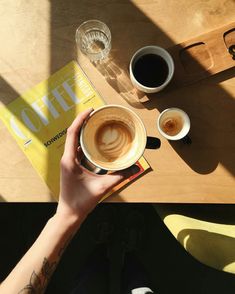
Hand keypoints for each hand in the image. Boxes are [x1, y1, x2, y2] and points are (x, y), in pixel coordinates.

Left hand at [56, 108, 136, 225]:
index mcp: (70, 160)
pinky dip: (84, 142)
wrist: (69, 214)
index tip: (90, 110)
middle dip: (83, 122)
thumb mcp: (102, 187)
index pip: (72, 133)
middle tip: (97, 114)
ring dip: (83, 131)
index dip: (80, 119)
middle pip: (73, 134)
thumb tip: (135, 168)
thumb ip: (120, 176)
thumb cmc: (81, 201)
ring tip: (96, 124)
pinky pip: (77, 149)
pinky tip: (94, 141)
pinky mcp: (71, 166)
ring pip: (74, 141)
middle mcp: (67, 158)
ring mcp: (68, 162)